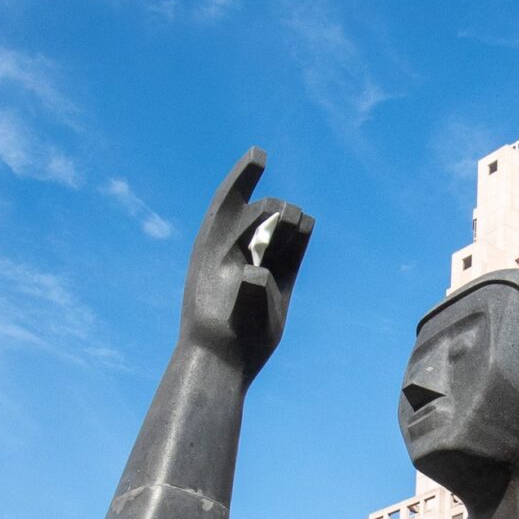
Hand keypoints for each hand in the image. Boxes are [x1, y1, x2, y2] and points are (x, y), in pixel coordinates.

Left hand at [180, 150, 312, 380]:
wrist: (222, 362)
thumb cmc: (221, 338)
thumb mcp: (229, 318)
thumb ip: (246, 295)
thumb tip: (256, 277)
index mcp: (212, 247)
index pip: (229, 201)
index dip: (243, 176)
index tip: (260, 156)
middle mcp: (234, 251)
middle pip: (257, 213)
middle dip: (272, 209)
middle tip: (283, 220)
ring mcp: (256, 265)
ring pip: (275, 231)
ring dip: (286, 223)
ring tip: (295, 223)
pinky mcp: (275, 282)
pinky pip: (289, 252)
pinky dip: (297, 238)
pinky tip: (306, 225)